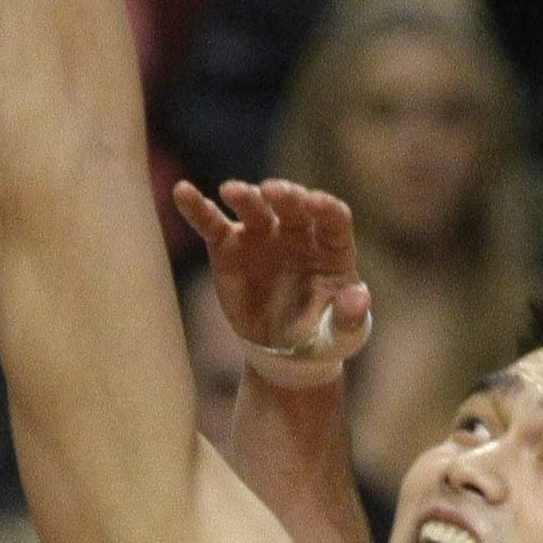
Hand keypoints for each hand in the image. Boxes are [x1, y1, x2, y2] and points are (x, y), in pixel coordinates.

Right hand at [171, 177, 370, 371]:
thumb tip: (359, 297)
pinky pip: (213, 224)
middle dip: (284, 195)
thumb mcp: (343, 333)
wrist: (286, 351)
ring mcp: (263, 236)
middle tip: (271, 191)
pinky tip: (183, 192)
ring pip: (254, 209)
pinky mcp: (231, 247)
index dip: (325, 208)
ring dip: (245, 196)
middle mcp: (298, 232)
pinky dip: (198, 208)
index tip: (316, 203)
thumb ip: (351, 316)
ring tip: (232, 191)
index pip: (332, 217)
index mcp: (332, 246)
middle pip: (293, 206)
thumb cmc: (322, 335)